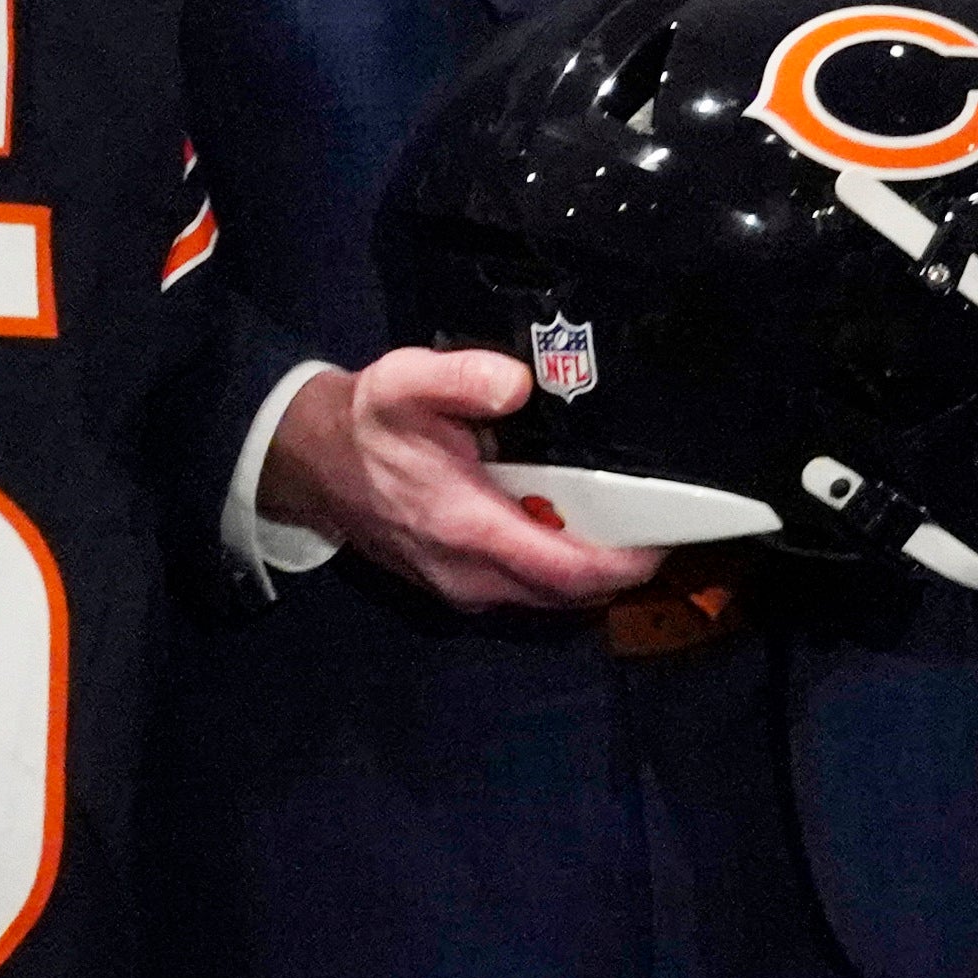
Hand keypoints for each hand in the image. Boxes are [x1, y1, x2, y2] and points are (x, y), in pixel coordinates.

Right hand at [260, 346, 666, 618]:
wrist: (312, 463)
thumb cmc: (366, 423)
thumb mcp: (406, 381)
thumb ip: (463, 378)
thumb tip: (519, 384)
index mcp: (467, 527)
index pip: (566, 569)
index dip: (624, 560)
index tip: (665, 534)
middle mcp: (469, 574)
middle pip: (570, 594)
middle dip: (619, 565)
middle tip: (656, 520)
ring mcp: (462, 589)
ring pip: (549, 599)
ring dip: (589, 570)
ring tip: (622, 522)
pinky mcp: (457, 589)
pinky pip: (526, 593)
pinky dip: (558, 571)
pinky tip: (570, 529)